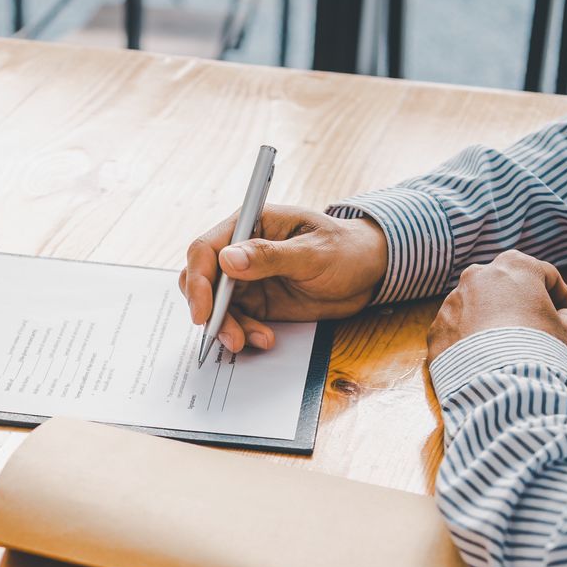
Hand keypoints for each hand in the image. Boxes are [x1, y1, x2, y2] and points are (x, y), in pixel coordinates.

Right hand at [180, 204, 390, 353]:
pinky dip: (243, 333)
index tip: (204, 311)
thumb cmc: (345, 249)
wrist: (368, 273)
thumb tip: (228, 260)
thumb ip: (270, 256)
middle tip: (226, 335)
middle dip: (210, 310)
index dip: (198, 280)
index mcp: (249, 225)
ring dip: (227, 327)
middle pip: (203, 280)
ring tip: (250, 341)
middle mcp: (240, 251)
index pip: (206, 249)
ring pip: (216, 306)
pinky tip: (264, 338)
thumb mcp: (313, 252)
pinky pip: (236, 321)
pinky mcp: (256, 302)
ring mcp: (246, 279)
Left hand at [427, 250, 566, 360]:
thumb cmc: (539, 350)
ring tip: (508, 350)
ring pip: (479, 310)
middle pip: (507, 289)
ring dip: (493, 324)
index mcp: (515, 266)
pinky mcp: (436, 329)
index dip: (562, 296)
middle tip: (537, 330)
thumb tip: (565, 318)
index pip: (546, 275)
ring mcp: (452, 302)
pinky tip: (485, 361)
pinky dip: (471, 343)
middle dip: (522, 306)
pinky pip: (458, 333)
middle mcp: (478, 276)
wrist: (499, 383)